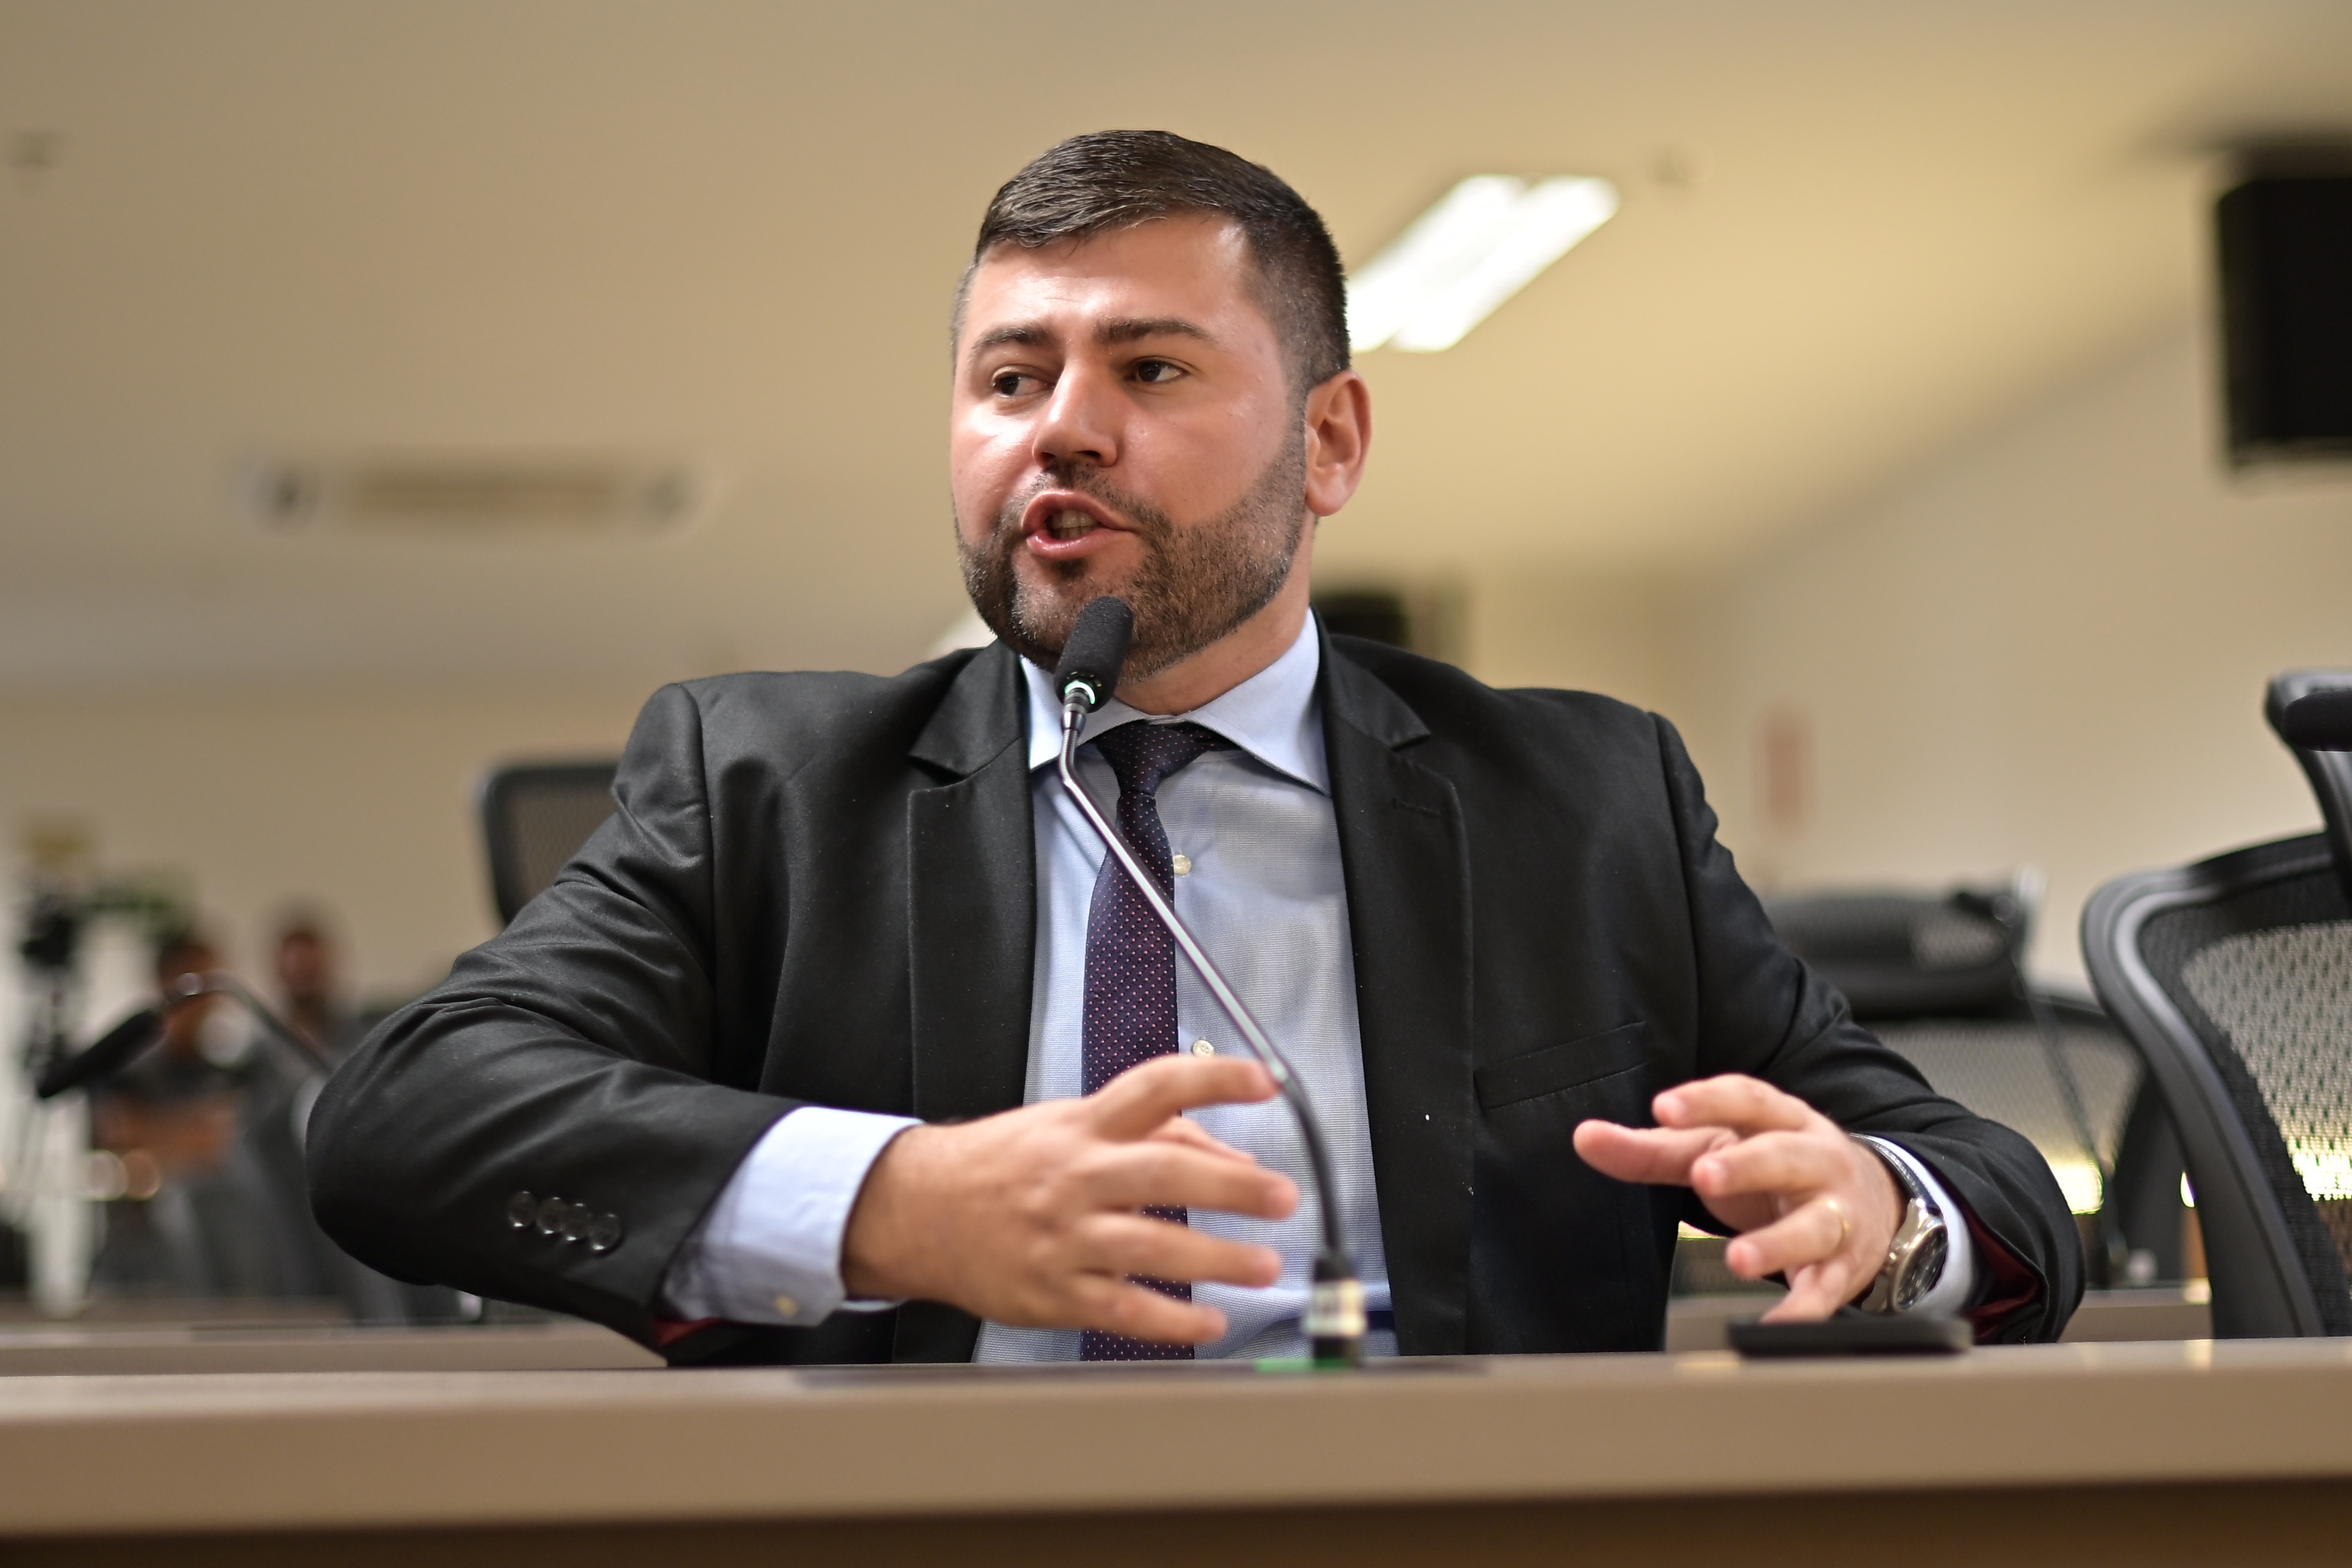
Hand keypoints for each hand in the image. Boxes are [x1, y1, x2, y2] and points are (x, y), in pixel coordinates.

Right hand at [840, 1055, 1297, 1344]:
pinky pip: (1122, 1310)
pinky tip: (1208, 1320)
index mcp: (1084, 1126)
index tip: (1265, 1081)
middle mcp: (1076, 1176)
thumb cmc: (1003, 1165)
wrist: (918, 1211)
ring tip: (1263, 1265)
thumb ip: (1155, 1136)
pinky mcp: (1053, 1291)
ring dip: (1214, 1259)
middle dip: (1230, 1186)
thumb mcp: (1071, 1127)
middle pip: (1162, 1173)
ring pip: (1149, 1248)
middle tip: (1281, 1196)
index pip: (1155, 1087)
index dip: (1213, 1080)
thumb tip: (1233, 1158)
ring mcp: (1064, 1237)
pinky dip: (1171, 1320)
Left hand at [1572, 1074, 1902, 1321]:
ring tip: (1738, 1258)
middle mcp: (1816, 1159)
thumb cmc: (1774, 1168)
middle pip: (1785, 1155)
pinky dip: (1805, 1308)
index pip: (1745, 1099)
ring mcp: (1837, 1212)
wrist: (1872, 1201)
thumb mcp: (1716, 1149)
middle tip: (1705, 1175)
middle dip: (1747, 1165)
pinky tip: (1776, 1322)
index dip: (1706, 1100)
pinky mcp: (1844, 1264)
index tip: (1663, 1109)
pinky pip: (1827, 1287)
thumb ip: (1650, 1148)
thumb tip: (1585, 1137)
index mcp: (1780, 1119)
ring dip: (1778, 1242)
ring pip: (1816, 1223)